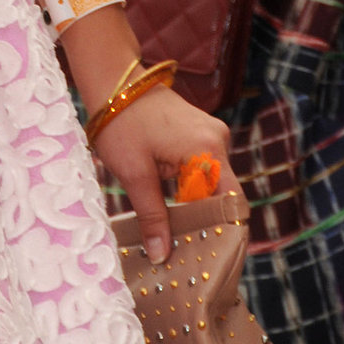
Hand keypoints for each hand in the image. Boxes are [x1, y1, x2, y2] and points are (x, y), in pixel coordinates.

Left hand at [92, 85, 235, 263]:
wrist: (111, 79)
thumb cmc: (120, 121)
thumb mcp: (133, 173)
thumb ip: (151, 215)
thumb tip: (161, 256)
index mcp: (207, 150)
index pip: (232, 205)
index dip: (226, 235)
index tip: (215, 264)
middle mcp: (217, 141)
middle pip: (223, 197)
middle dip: (208, 228)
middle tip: (192, 261)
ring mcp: (210, 135)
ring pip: (212, 186)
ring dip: (197, 211)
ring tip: (181, 245)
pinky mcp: (199, 134)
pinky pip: (202, 171)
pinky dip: (191, 193)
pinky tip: (175, 215)